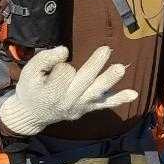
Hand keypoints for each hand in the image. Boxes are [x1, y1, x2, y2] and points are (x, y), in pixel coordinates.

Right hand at [0, 46, 138, 136]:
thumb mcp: (29, 72)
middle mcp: (67, 101)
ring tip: (120, 68)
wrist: (32, 114)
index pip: (63, 73)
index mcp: (50, 93)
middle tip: (106, 49)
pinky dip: (119, 99)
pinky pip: (105, 104)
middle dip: (94, 65)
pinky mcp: (88, 107)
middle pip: (83, 81)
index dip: (60, 63)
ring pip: (97, 92)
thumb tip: (64, 50)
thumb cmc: (31, 88)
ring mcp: (80, 106)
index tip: (56, 62)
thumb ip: (44, 59)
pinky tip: (134, 94)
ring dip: (109, 79)